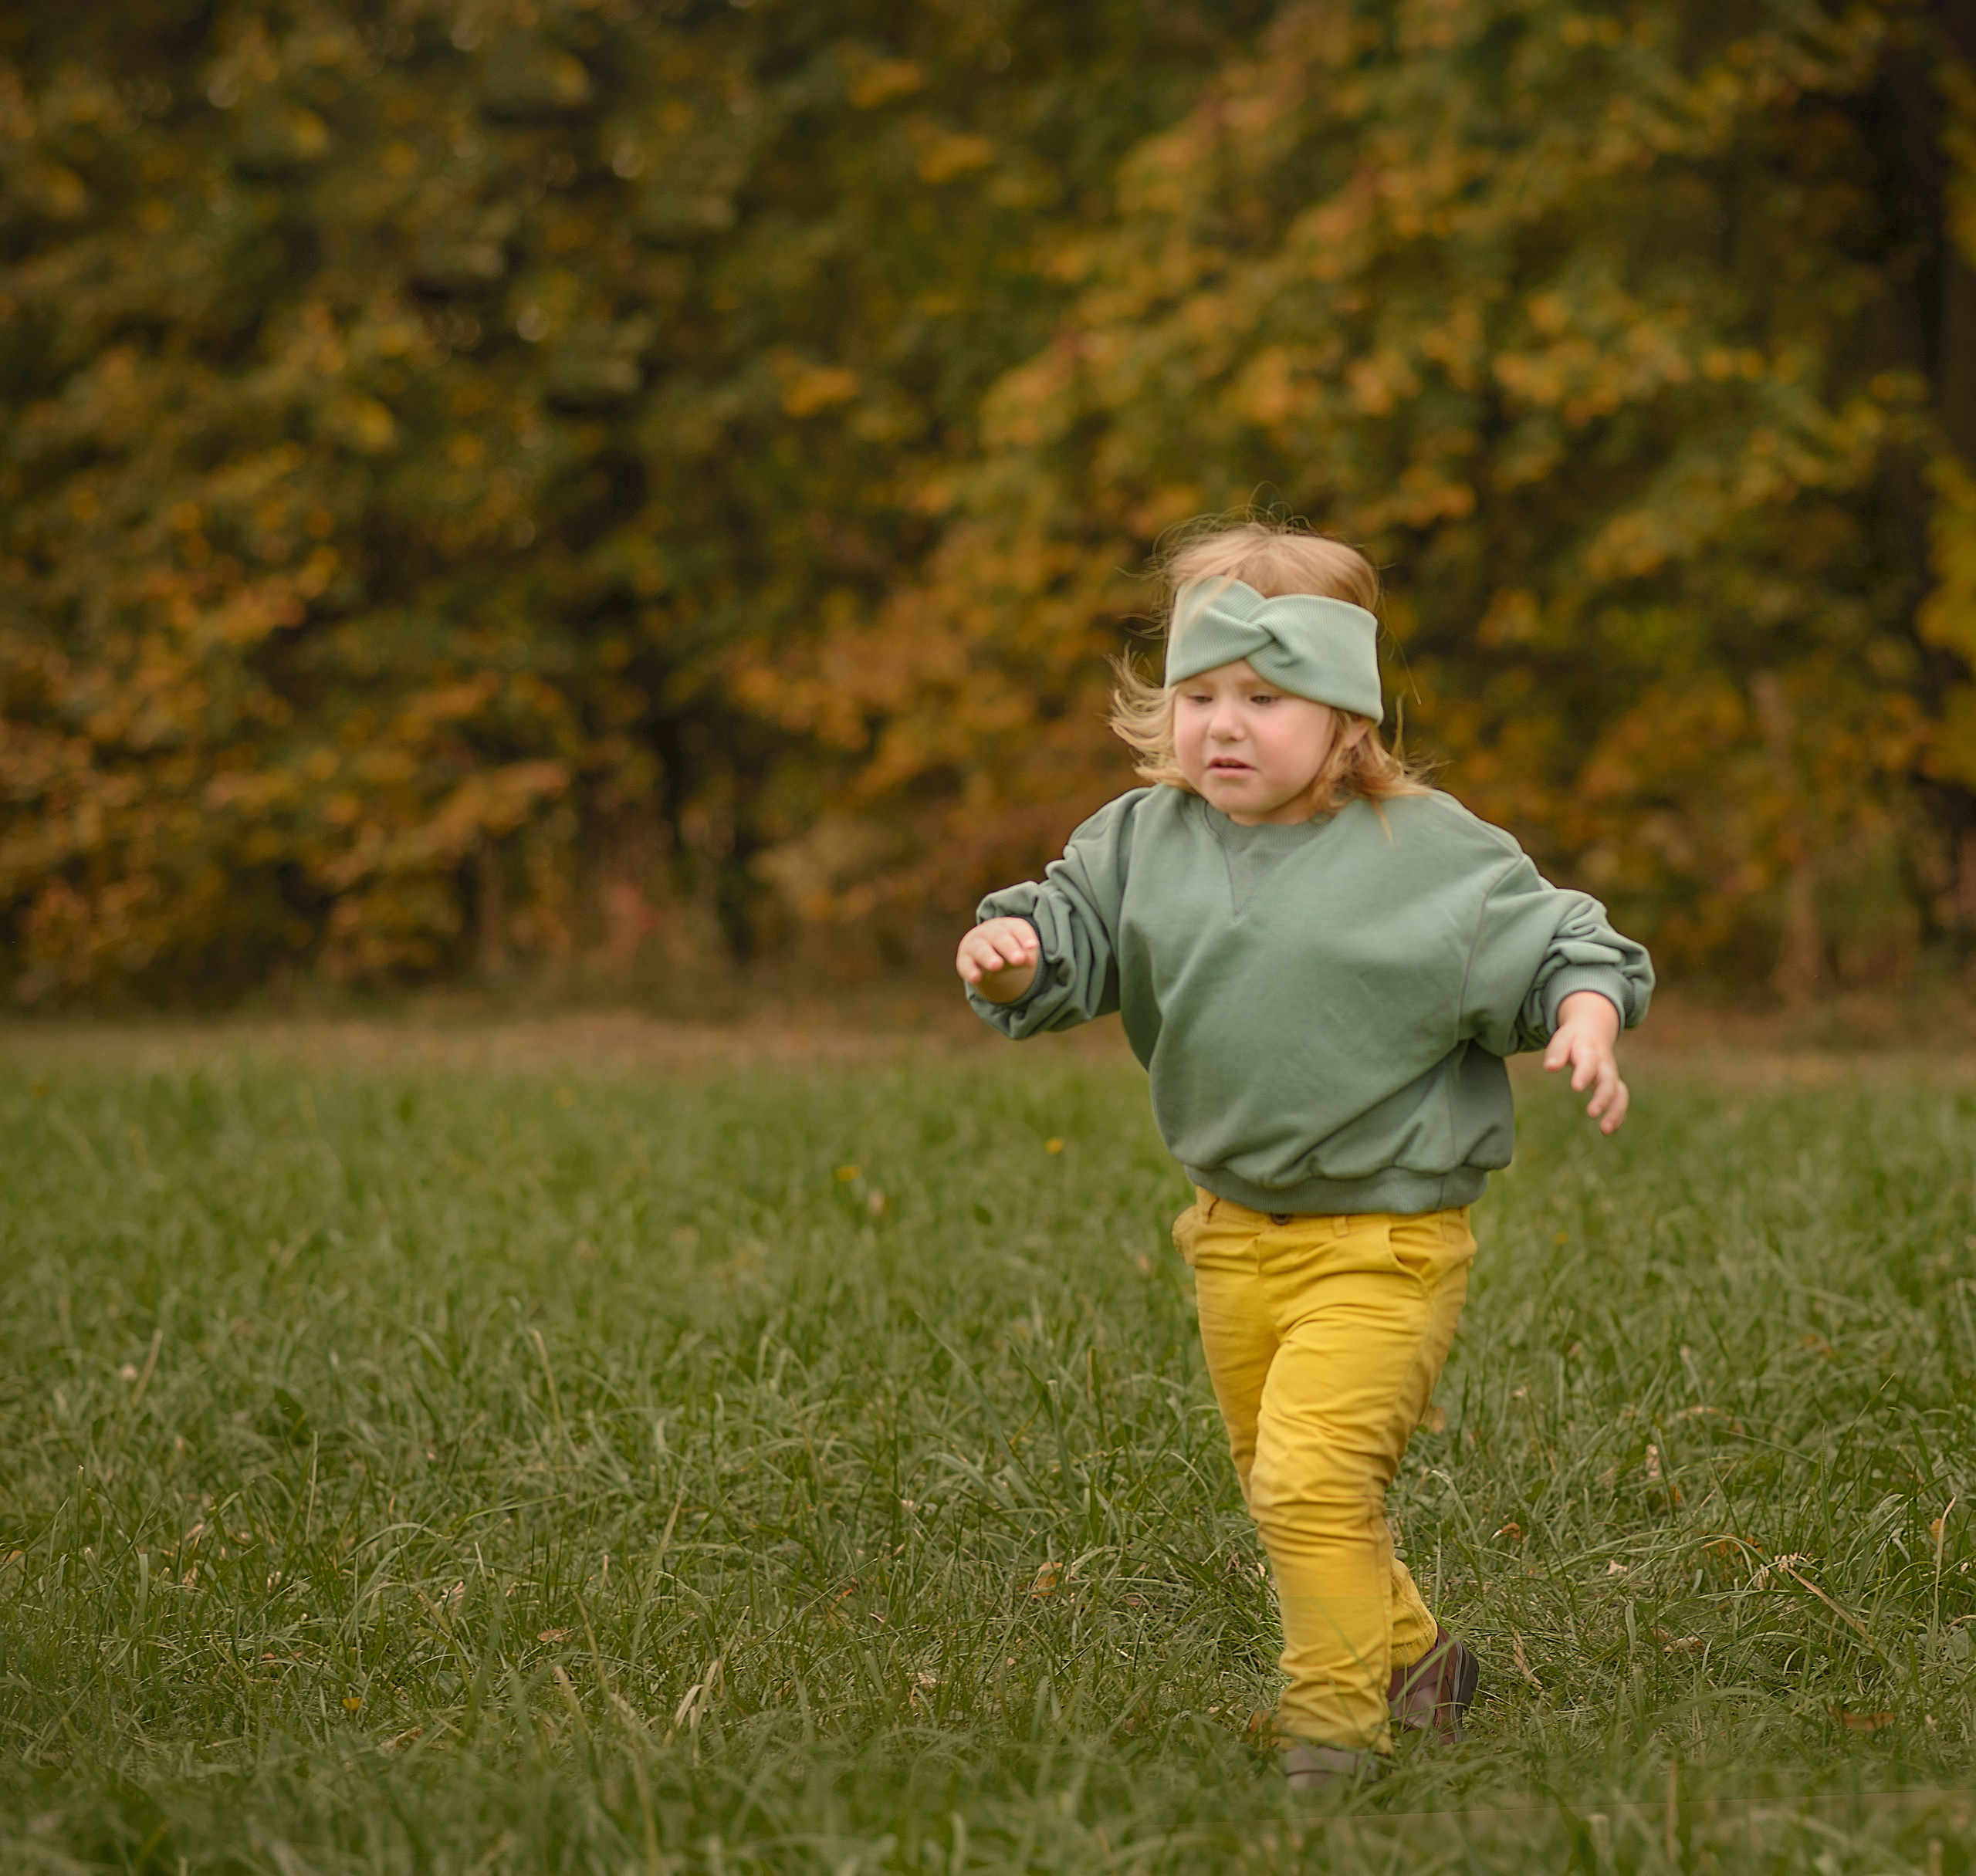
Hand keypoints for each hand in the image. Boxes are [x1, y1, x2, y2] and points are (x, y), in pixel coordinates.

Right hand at [956, 916, 1039, 1003]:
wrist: (982, 951)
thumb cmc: (1006, 950)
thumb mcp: (1018, 953)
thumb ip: (1025, 956)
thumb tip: (1030, 963)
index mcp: (1007, 926)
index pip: (1017, 929)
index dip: (1025, 937)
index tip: (1033, 947)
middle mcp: (989, 932)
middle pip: (999, 937)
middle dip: (1009, 948)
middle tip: (1019, 959)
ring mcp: (975, 944)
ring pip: (981, 949)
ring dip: (989, 957)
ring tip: (997, 965)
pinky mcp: (964, 960)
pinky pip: (966, 965)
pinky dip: (970, 971)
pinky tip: (976, 978)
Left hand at [1544, 990, 1628, 1133]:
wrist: (1593, 1028)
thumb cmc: (1573, 1038)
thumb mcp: (1563, 1039)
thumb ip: (1557, 1052)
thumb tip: (1550, 1068)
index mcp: (1589, 1051)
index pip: (1589, 1062)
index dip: (1584, 1074)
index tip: (1576, 1087)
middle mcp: (1603, 1065)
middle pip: (1609, 1081)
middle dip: (1602, 1098)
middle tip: (1591, 1113)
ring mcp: (1611, 1075)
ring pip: (1620, 1093)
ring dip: (1615, 1112)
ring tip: (1605, 1130)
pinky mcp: (1613, 1084)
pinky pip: (1620, 1099)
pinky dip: (1618, 1115)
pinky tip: (1608, 1130)